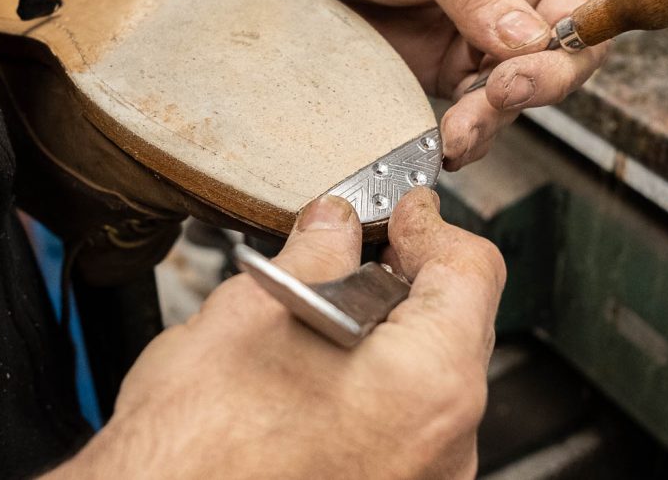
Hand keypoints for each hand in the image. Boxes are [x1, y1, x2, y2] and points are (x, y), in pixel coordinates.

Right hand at [48, 189, 503, 478]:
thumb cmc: (195, 453)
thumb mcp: (251, 317)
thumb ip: (313, 255)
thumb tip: (333, 225)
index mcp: (429, 382)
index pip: (473, 270)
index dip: (431, 226)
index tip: (403, 215)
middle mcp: (447, 441)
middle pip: (459, 325)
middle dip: (409, 278)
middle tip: (359, 251)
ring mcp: (425, 478)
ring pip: (433, 378)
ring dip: (390, 334)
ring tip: (326, 314)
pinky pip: (409, 424)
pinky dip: (379, 386)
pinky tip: (322, 373)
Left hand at [306, 0, 667, 169]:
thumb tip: (525, 41)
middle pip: (590, 37)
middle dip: (560, 69)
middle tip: (512, 81)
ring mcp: (499, 34)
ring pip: (541, 83)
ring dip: (511, 107)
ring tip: (466, 120)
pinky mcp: (463, 72)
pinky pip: (490, 109)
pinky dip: (476, 129)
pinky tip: (450, 138)